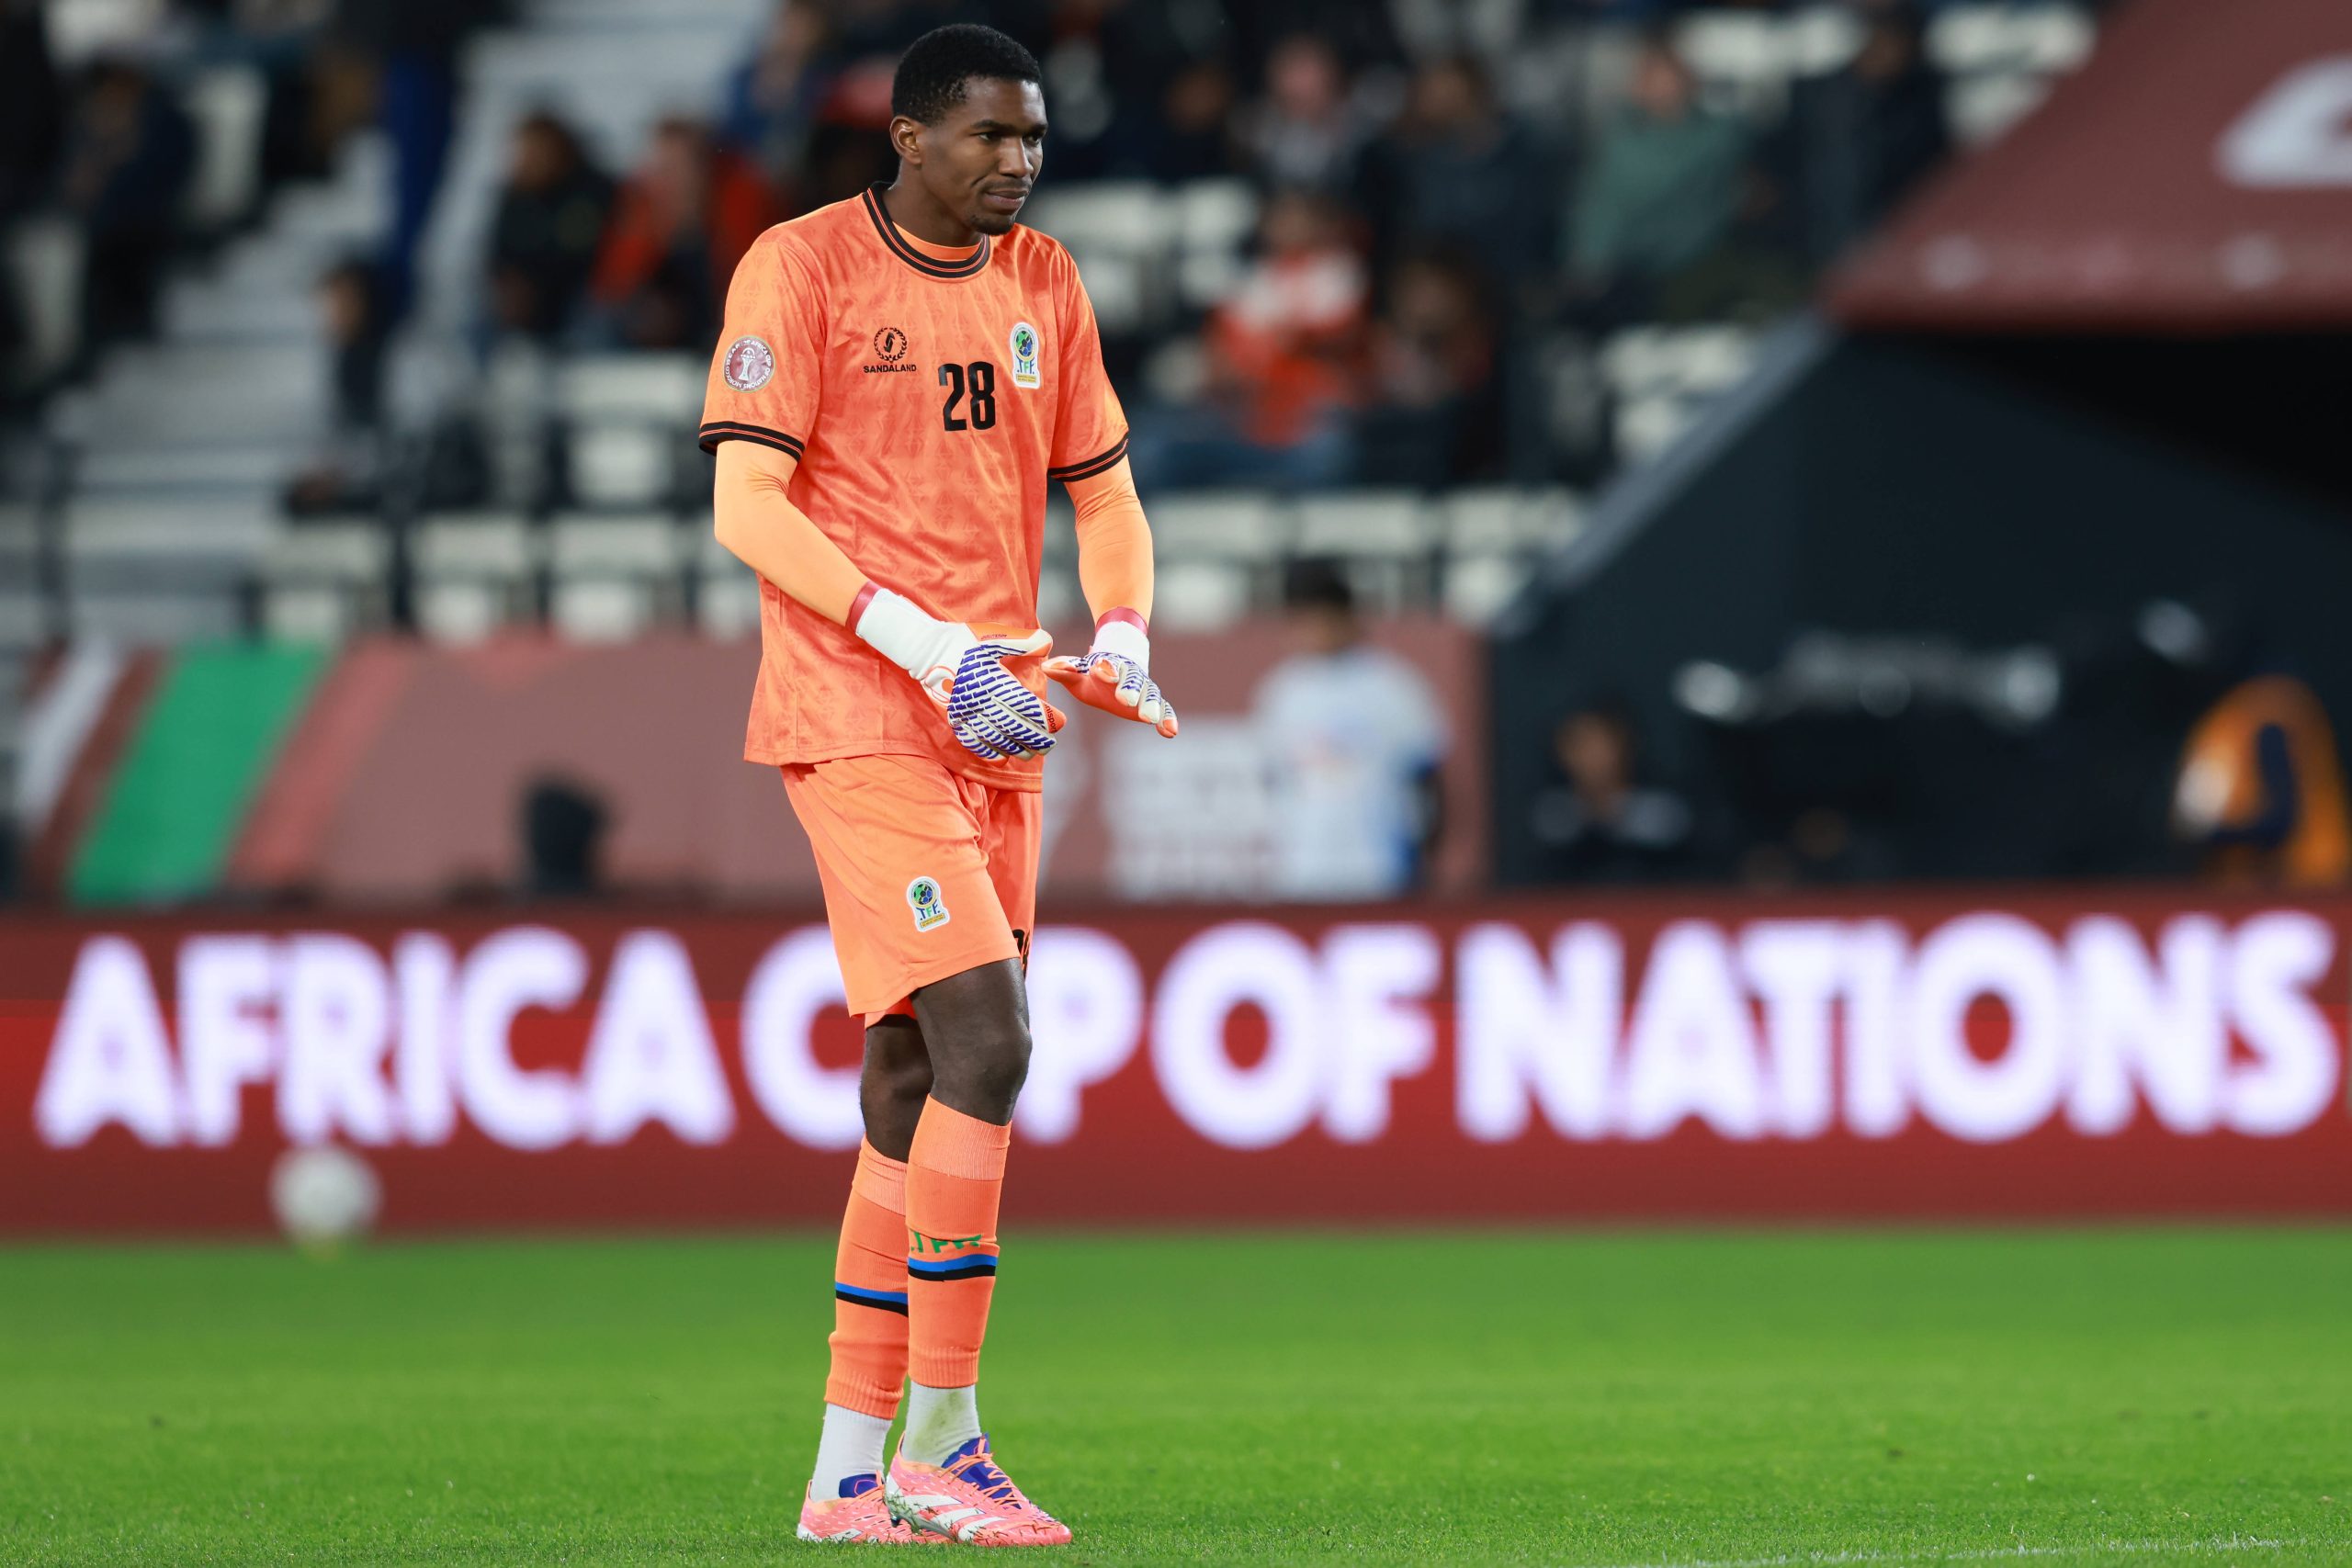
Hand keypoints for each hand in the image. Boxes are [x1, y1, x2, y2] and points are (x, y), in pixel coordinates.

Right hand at [941, 630, 1062, 760]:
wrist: (925, 649)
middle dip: (1035, 738)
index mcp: (993, 680)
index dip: (1045, 717)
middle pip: (1014, 726)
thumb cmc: (963, 640)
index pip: (1025, 705)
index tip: (1061, 723)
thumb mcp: (993, 637)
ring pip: (995, 738)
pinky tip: (1002, 759)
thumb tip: (1048, 643)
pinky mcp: (954, 718)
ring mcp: (965, 712)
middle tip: (1050, 744)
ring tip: (1032, 753)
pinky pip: (972, 741)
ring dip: (1016, 749)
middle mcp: (980, 700)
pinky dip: (988, 752)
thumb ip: (1023, 642)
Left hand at [1043, 615, 1176, 737]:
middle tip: (1124, 700)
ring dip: (1150, 705)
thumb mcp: (1077, 674)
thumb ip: (1065, 671)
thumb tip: (1047, 667)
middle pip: (1132, 679)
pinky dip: (1168, 719)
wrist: (1117, 668)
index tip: (1102, 672)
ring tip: (1149, 719)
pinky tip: (1170, 733)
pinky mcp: (1152, 703)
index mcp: (1108, 665)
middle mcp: (1129, 675)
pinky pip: (1164, 708)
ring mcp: (1142, 689)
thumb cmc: (1092, 675)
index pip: (1107, 664)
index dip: (1105, 668)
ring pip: (1150, 693)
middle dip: (1128, 688)